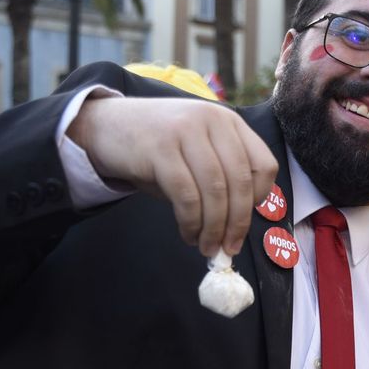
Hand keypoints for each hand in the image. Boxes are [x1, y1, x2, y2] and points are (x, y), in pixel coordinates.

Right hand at [67, 94, 276, 256]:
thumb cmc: (157, 148)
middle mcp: (212, 120)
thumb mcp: (197, 154)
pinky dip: (191, 222)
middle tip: (229, 248)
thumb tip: (235, 229)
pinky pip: (186, 195)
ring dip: (213, 228)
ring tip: (207, 247)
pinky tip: (188, 234)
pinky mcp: (160, 147)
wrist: (104, 126)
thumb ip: (221, 179)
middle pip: (240, 182)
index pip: (264, 165)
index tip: (244, 221)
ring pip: (215, 191)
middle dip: (237, 223)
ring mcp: (186, 130)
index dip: (259, 199)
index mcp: (229, 122)